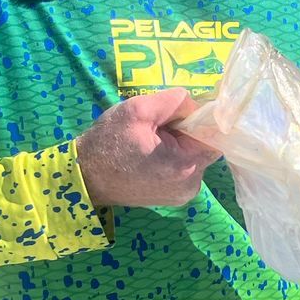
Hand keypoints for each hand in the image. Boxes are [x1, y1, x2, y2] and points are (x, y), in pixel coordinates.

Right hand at [74, 88, 217, 208]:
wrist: (84, 177)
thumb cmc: (108, 142)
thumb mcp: (138, 110)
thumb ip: (174, 101)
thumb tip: (196, 104)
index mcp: (186, 165)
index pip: (214, 135)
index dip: (200, 118)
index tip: (180, 112)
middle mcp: (191, 185)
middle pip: (203, 146)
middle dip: (185, 131)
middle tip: (156, 126)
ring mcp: (183, 195)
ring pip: (193, 157)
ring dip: (178, 145)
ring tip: (149, 142)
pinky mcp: (173, 198)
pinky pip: (183, 170)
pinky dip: (172, 158)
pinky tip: (149, 156)